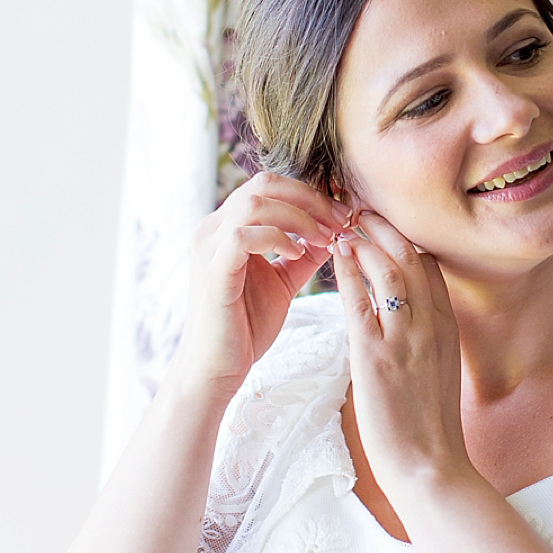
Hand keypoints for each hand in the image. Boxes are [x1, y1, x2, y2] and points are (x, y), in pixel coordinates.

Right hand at [172, 173, 348, 397]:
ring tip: (324, 239)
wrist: (216, 368)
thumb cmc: (245, 327)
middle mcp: (213, 228)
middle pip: (264, 183)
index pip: (270, 186)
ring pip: (256, 202)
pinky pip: (245, 235)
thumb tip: (333, 232)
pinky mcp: (213, 270)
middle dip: (310, 198)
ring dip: (299, 217)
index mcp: (227, 227)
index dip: (311, 194)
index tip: (342, 215)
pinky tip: (298, 255)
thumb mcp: (282, 282)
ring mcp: (210, 247)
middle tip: (340, 221)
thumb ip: (303, 255)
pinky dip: (277, 238)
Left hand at [332, 212, 473, 506]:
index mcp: (448, 329)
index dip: (407, 239)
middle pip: (413, 256)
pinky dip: (350, 271)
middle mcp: (433, 326)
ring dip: (367, 238)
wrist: (431, 468)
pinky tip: (337, 254)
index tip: (385, 223)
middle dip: (387, 226)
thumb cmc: (430, 430)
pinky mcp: (377, 357)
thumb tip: (406, 325)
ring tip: (345, 220)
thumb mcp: (439, 375)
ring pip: (391, 268)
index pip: (431, 267)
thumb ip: (426, 343)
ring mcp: (407, 339)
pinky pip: (362, 300)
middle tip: (361, 206)